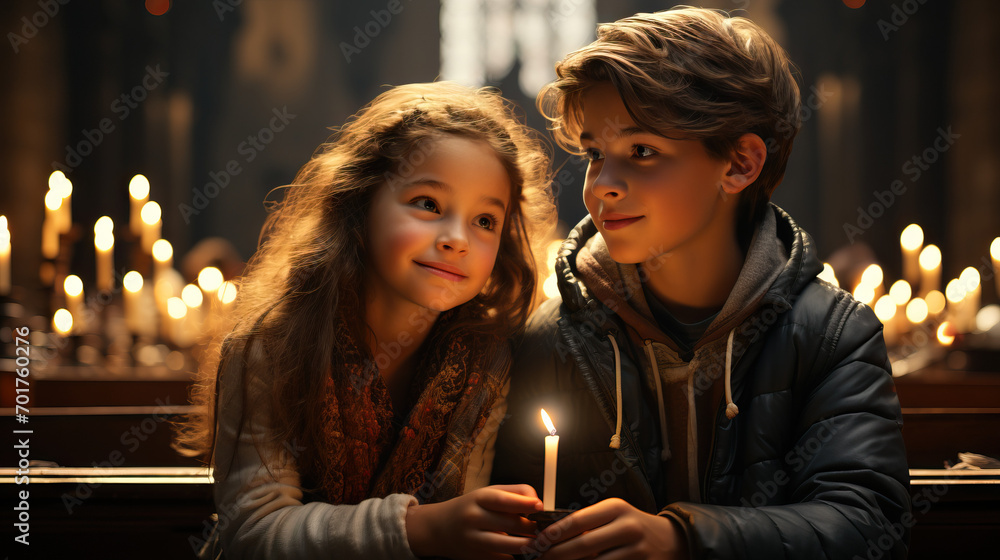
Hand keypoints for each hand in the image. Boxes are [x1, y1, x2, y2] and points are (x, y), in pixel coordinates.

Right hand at [406, 484, 542, 559]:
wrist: (439, 528)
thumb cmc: (471, 507)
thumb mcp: (487, 493)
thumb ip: (514, 493)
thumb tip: (537, 503)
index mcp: (478, 498)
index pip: (503, 500)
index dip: (524, 503)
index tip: (540, 506)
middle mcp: (473, 518)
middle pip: (509, 523)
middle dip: (530, 526)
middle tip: (540, 527)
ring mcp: (473, 540)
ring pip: (507, 545)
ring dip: (527, 545)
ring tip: (537, 542)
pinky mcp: (475, 557)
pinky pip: (501, 559)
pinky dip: (514, 557)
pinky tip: (521, 553)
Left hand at [530, 498, 688, 559]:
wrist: (673, 540)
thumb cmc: (633, 526)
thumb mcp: (614, 515)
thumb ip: (588, 523)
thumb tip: (551, 535)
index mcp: (616, 508)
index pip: (577, 520)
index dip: (554, 533)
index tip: (536, 541)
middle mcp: (627, 527)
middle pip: (583, 545)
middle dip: (556, 554)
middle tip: (539, 558)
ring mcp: (636, 550)